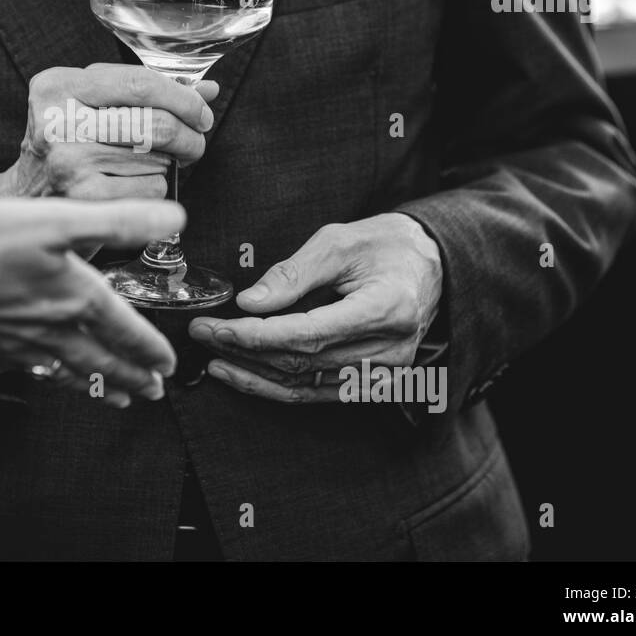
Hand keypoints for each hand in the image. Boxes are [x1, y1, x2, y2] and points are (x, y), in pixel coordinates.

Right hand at [0, 63, 218, 199]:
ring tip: (157, 162)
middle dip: (189, 135)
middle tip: (195, 142)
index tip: (201, 112)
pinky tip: (138, 184)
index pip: (139, 83)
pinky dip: (157, 187)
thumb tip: (206, 90)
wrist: (25, 197)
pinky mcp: (82, 199)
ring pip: (157, 158)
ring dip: (170, 163)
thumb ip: (144, 91)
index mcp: (58, 85)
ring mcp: (67, 161)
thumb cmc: (67, 143)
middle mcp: (57, 120)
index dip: (183, 99)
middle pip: (154, 123)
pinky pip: (149, 188)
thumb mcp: (91, 103)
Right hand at [0, 198, 182, 407]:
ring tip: (121, 400)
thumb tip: (174, 218)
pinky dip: (62, 382)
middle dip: (133, 376)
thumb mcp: (57, 220)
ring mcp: (25, 343)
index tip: (167, 363)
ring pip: (75, 373)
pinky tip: (58, 378)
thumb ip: (118, 221)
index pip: (127, 330)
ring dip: (103, 387)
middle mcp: (56, 327)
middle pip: (105, 360)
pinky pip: (41, 373)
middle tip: (154, 390)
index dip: (151, 348)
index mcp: (77, 296)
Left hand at [188, 213, 442, 402]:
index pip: (308, 333)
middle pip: (303, 362)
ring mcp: (387, 373)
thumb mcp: (339, 241)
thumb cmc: (387, 245)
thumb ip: (294, 273)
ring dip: (255, 375)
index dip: (256, 335)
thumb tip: (250, 302)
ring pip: (307, 385)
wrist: (432, 264)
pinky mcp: (378, 384)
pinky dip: (280, 387)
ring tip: (215, 359)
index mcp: (386, 308)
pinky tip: (247, 375)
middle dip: (245, 351)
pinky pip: (320, 393)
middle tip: (203, 334)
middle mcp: (390, 349)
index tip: (216, 326)